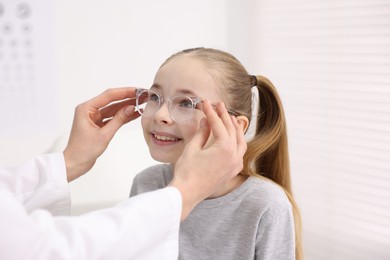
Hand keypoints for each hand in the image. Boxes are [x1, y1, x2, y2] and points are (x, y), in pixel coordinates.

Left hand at [63, 87, 140, 181]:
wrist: (75, 164)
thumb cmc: (83, 151)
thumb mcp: (104, 135)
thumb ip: (118, 120)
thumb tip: (131, 108)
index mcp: (86, 109)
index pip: (108, 96)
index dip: (124, 92)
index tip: (137, 90)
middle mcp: (89, 110)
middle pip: (112, 101)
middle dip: (128, 98)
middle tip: (143, 96)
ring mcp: (94, 117)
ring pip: (114, 109)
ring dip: (127, 107)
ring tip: (142, 103)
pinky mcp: (98, 125)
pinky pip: (113, 118)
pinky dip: (123, 116)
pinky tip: (135, 114)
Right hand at [170, 100, 246, 219]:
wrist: (187, 194)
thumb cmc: (187, 172)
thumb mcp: (192, 148)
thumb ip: (202, 132)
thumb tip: (206, 121)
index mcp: (225, 148)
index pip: (218, 124)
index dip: (211, 111)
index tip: (206, 102)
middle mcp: (234, 156)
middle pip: (231, 130)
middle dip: (224, 116)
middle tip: (218, 105)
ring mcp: (235, 165)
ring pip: (240, 141)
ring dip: (235, 128)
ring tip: (229, 117)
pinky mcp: (232, 172)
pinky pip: (240, 153)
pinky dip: (237, 142)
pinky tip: (233, 138)